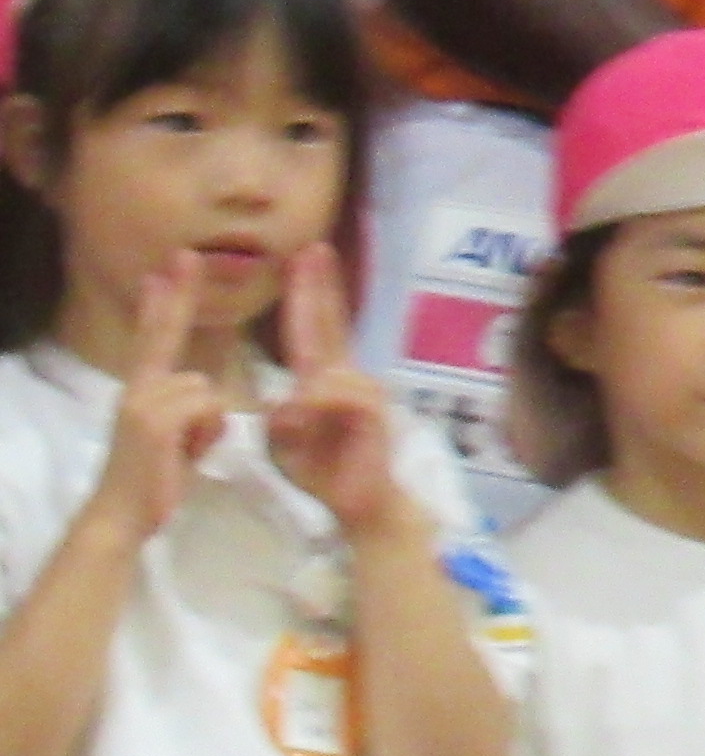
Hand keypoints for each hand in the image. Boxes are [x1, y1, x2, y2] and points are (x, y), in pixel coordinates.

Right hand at [80, 256, 223, 540]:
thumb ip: (187, 408)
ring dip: (209, 425)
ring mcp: (141, 403)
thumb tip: (204, 394)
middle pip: (166, 337)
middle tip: (184, 253)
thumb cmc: (157, 480)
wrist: (125, 516)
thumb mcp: (177, 436)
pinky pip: (208, 408)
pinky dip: (208, 435)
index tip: (169, 265)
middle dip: (176, 297)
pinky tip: (185, 455)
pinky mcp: (153, 422)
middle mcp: (136, 389)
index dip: (164, 301)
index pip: (154, 336)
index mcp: (142, 390)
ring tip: (185, 451)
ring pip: (206, 389)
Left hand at [260, 245, 407, 534]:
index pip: (313, 326)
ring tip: (293, 430)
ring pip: (324, 370)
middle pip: (330, 324)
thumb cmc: (325, 471)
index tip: (303, 255)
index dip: (307, 291)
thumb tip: (288, 400)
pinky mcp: (373, 414)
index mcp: (323, 377)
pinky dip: (315, 407)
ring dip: (304, 396)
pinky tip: (302, 425)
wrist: (364, 505)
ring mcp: (364, 393)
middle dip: (318, 287)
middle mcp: (347, 376)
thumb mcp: (284, 442)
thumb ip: (280, 416)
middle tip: (313, 250)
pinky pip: (336, 395)